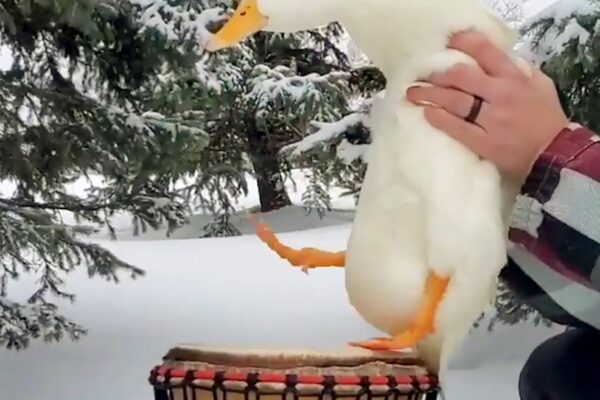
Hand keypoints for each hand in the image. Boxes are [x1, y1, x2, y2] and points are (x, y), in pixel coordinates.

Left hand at [406, 30, 569, 182]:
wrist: (555, 154)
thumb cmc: (546, 119)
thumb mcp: (540, 86)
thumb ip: (519, 71)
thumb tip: (497, 60)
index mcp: (515, 78)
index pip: (486, 52)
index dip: (464, 43)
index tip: (448, 43)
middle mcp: (501, 94)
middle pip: (461, 76)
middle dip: (437, 74)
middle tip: (421, 76)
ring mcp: (491, 119)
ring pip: (454, 101)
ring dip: (430, 96)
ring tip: (413, 94)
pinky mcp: (484, 142)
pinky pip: (456, 128)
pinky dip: (439, 119)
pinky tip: (426, 113)